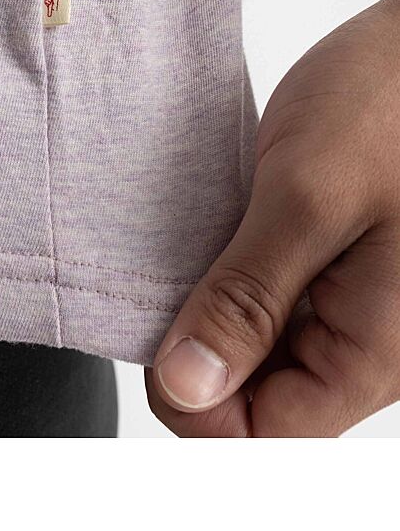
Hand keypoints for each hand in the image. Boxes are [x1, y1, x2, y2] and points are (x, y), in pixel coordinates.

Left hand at [145, 0, 399, 436]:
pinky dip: (227, 278)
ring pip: (256, 349)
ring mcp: (345, 303)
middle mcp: (364, 339)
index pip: (269, 431)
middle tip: (169, 277)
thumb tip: (190, 387)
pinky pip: (266, 301)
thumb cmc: (387, 99)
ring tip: (194, 248)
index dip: (198, 403)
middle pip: (259, 396)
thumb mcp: (308, 196)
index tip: (155, 343)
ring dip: (211, 310)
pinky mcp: (325, 265)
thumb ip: (248, 298)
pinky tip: (211, 236)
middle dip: (201, 350)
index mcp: (376, 349)